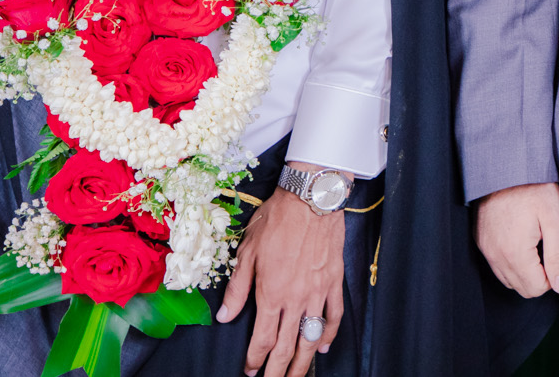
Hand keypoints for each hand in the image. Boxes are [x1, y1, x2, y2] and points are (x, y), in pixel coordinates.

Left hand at [218, 165, 346, 376]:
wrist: (310, 199)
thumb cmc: (276, 221)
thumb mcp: (247, 252)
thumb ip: (237, 289)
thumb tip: (224, 316)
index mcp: (271, 293)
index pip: (263, 338)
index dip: (255, 359)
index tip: (249, 370)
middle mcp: (295, 298)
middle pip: (287, 346)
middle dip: (278, 370)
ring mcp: (318, 292)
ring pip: (311, 337)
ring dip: (303, 362)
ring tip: (297, 376)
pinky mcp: (334, 282)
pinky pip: (334, 315)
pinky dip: (329, 334)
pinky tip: (323, 346)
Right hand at [475, 182, 558, 297]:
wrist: (505, 164)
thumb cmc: (533, 187)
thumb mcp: (555, 219)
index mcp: (514, 253)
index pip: (537, 289)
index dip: (552, 274)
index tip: (556, 250)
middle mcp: (495, 255)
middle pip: (522, 288)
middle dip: (539, 275)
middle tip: (547, 245)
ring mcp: (485, 248)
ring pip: (508, 278)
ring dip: (525, 269)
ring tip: (535, 241)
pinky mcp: (480, 240)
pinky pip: (497, 264)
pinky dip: (511, 260)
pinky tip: (521, 238)